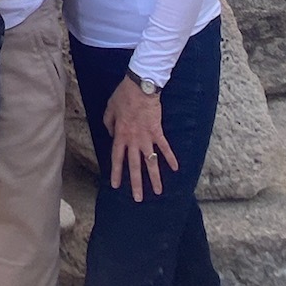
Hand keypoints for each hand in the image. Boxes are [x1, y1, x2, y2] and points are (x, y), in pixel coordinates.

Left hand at [102, 76, 178, 199]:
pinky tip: (176, 168)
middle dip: (136, 184)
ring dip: (155, 178)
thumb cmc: (123, 96)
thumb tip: (112, 135)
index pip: (117, 158)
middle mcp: (133, 140)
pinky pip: (165, 147)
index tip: (115, 186)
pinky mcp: (158, 132)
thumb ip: (109, 124)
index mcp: (120, 135)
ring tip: (158, 192)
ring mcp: (146, 138)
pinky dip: (170, 157)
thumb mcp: (109, 109)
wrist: (140, 87)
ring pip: (151, 162)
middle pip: (134, 166)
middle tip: (137, 199)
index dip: (116, 172)